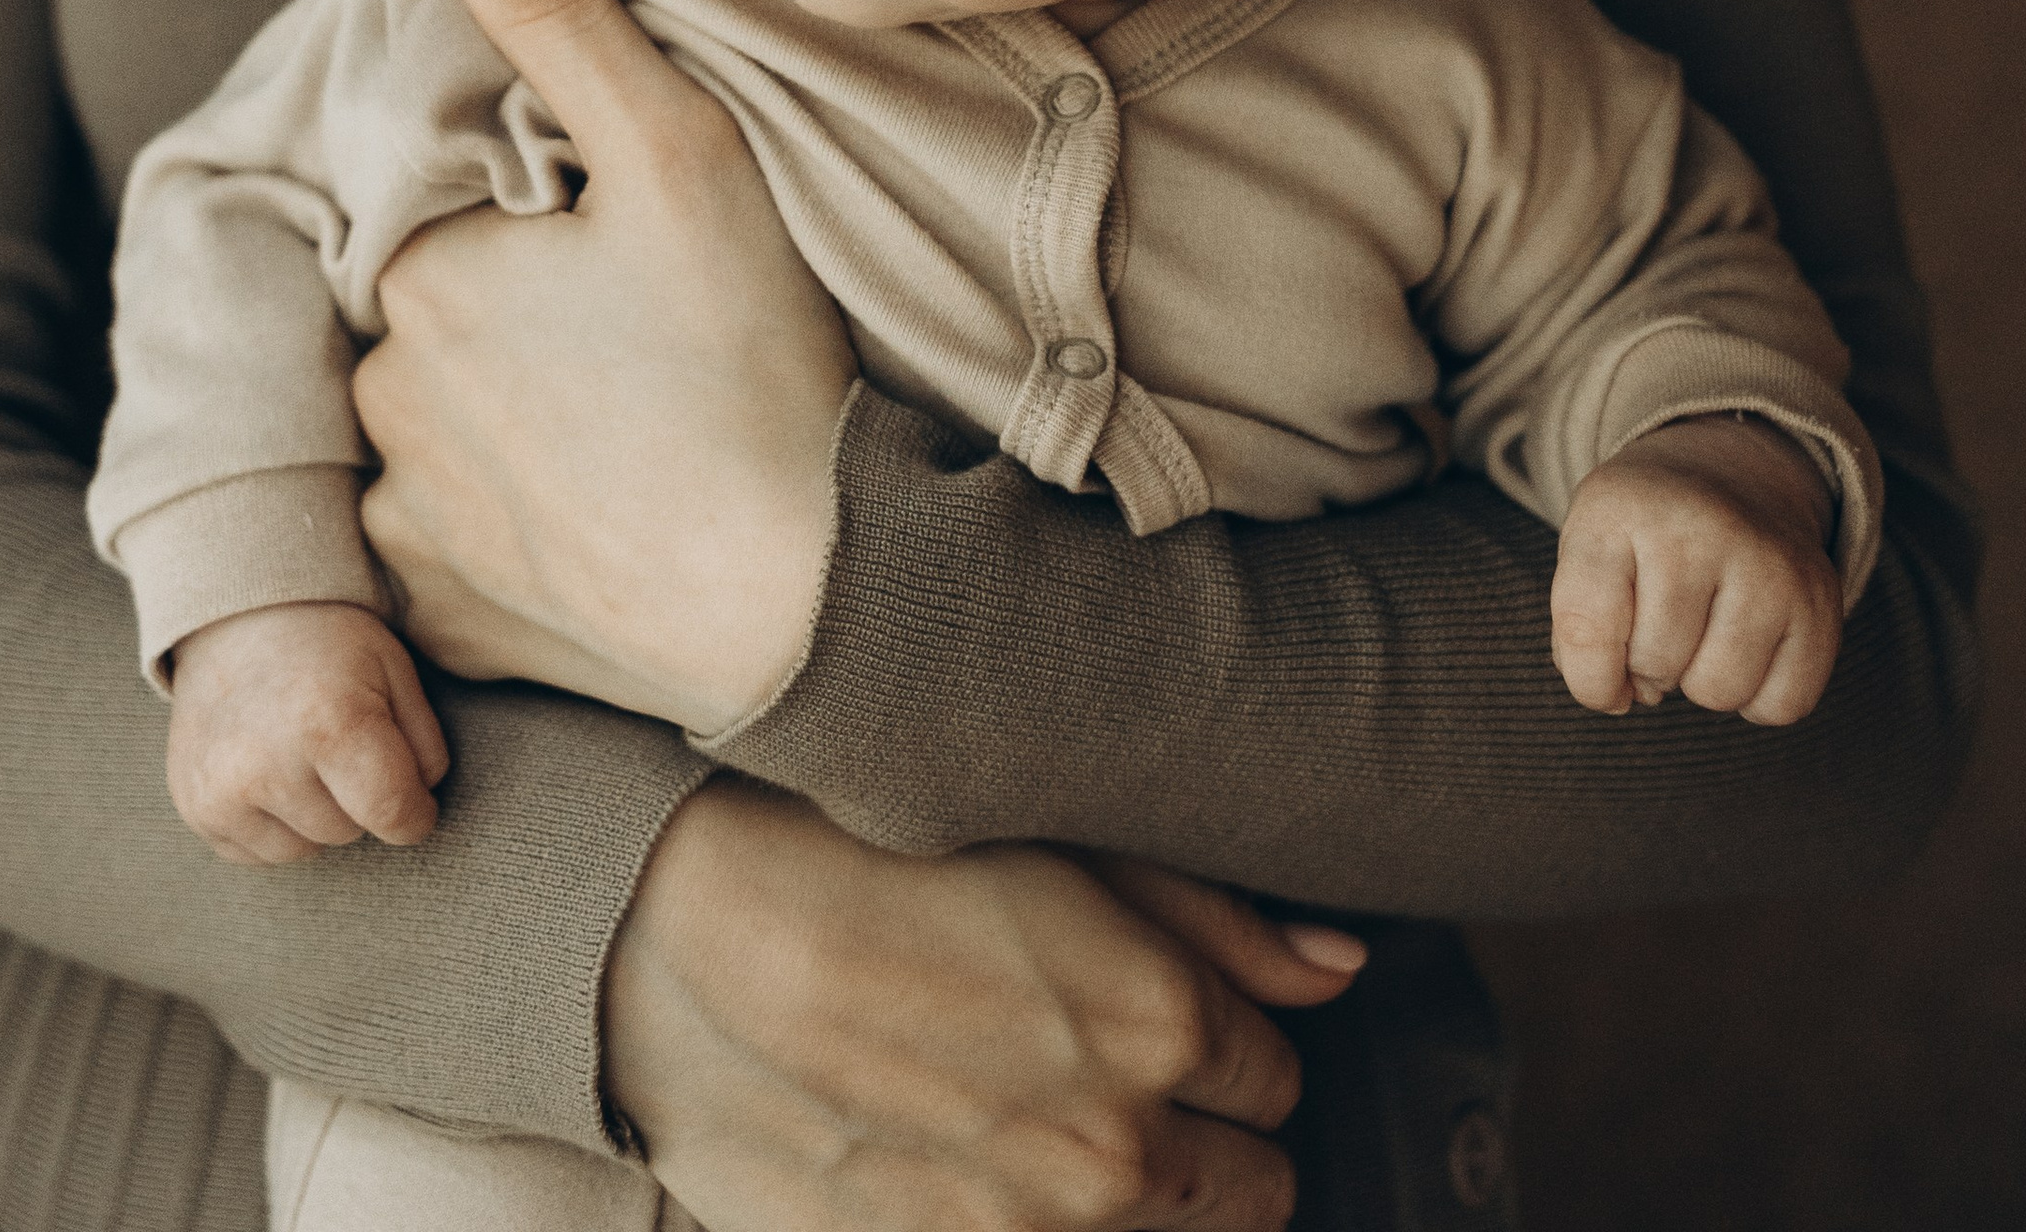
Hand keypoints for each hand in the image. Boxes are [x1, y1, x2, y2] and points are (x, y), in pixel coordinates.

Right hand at [165, 600, 449, 863]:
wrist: (237, 616)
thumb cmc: (329, 644)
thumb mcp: (394, 670)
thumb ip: (423, 746)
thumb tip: (417, 806)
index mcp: (329, 721)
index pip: (392, 812)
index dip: (415, 815)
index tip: (415, 803)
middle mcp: (267, 764)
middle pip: (349, 831)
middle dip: (357, 799)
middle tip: (338, 741)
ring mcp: (222, 791)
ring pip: (304, 850)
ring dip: (314, 816)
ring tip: (300, 752)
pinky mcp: (194, 808)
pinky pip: (258, 853)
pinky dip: (273, 825)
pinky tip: (267, 769)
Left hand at [356, 0, 856, 730]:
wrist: (810, 599)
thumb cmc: (752, 359)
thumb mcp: (676, 149)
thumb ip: (556, 8)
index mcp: (418, 270)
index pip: (447, 211)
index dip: (534, 223)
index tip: (616, 256)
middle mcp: (379, 394)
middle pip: (433, 319)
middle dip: (507, 319)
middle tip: (638, 345)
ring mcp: (404, 522)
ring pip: (432, 431)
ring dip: (494, 425)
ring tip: (623, 433)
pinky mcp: (442, 624)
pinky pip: (441, 554)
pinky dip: (497, 533)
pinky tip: (591, 518)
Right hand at [605, 779, 1364, 1231]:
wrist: (683, 937)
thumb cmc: (862, 851)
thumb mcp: (1056, 834)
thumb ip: (1218, 914)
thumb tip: (1342, 967)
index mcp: (1160, 1029)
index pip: (1278, 1077)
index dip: (1223, 1038)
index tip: (1170, 1010)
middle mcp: (1117, 1159)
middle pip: (1254, 1193)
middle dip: (1209, 1137)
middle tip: (1121, 1077)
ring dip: (1137, 1201)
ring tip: (1052, 1125)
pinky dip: (1040, 1228)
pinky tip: (986, 1172)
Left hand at [1552, 415, 1843, 725]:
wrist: (1731, 473)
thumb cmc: (1643, 531)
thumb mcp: (1588, 548)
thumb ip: (1580, 630)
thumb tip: (1622, 698)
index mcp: (1617, 508)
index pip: (1585, 628)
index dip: (1588, 680)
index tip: (1601, 678)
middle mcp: (1697, 525)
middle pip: (1657, 663)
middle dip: (1650, 665)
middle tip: (1661, 623)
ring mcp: (1766, 560)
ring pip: (1719, 691)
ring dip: (1702, 682)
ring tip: (1701, 633)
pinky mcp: (1818, 599)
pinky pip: (1782, 705)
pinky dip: (1758, 698)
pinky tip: (1747, 648)